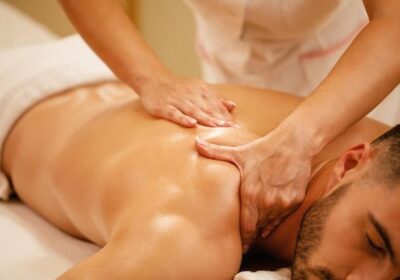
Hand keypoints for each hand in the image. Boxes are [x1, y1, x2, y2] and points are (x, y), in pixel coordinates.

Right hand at [137, 73, 235, 126]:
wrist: (152, 79)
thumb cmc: (177, 88)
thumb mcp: (198, 89)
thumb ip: (215, 98)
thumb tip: (233, 106)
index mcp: (200, 90)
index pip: (216, 104)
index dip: (226, 115)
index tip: (237, 127)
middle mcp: (190, 95)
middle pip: (207, 108)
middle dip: (220, 118)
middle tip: (232, 129)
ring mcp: (176, 101)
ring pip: (193, 111)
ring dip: (206, 119)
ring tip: (218, 126)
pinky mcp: (164, 107)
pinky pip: (174, 113)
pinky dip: (183, 118)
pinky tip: (191, 124)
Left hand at [196, 128, 312, 251]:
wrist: (294, 143)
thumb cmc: (264, 148)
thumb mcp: (238, 152)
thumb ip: (215, 152)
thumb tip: (195, 143)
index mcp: (250, 193)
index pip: (246, 227)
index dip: (243, 239)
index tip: (240, 247)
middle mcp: (266, 202)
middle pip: (257, 228)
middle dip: (251, 235)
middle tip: (245, 244)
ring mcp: (282, 202)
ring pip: (270, 223)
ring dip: (262, 227)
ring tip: (255, 233)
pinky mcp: (295, 201)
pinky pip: (282, 217)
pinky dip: (275, 221)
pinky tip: (269, 223)